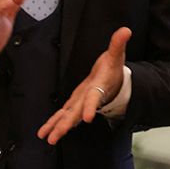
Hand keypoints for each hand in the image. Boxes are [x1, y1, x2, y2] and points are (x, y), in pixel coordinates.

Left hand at [38, 27, 130, 144]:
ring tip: (49, 138)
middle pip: (78, 112)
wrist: (112, 82)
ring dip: (59, 127)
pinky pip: (63, 116)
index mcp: (99, 87)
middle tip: (60, 133)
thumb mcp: (116, 56)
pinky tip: (43, 133)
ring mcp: (80, 104)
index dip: (92, 107)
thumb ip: (118, 44)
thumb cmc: (112, 69)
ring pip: (69, 117)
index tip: (88, 118)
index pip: (95, 98)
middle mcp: (88, 99)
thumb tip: (125, 30)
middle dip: (68, 122)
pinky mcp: (74, 105)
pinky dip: (53, 124)